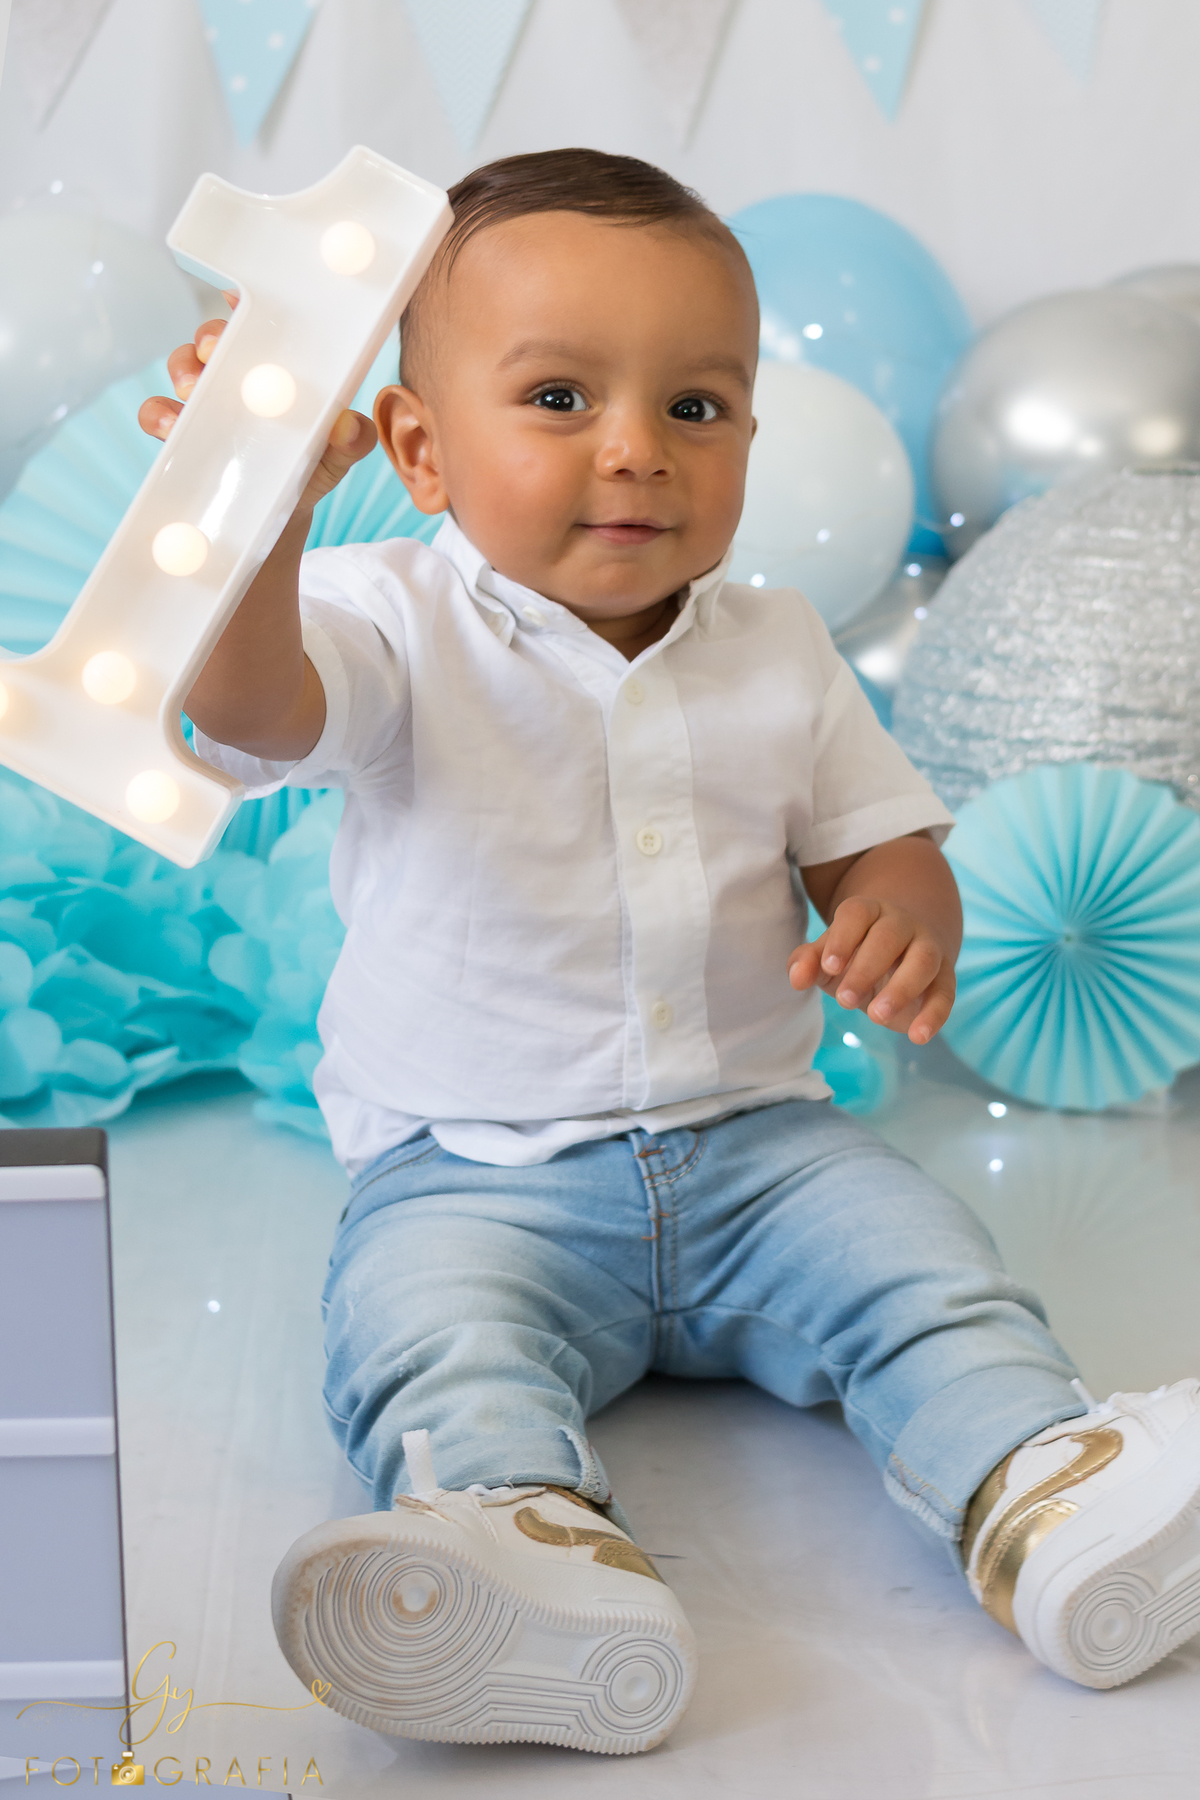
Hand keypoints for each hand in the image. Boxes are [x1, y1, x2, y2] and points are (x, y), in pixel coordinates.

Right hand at [136, 294, 376, 514]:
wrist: (282, 514)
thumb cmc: (312, 468)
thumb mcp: (338, 454)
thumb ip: (351, 439)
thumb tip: (346, 425)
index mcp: (275, 367)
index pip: (259, 321)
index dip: (246, 301)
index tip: (239, 295)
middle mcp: (236, 374)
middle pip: (215, 336)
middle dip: (210, 335)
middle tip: (214, 349)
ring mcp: (205, 402)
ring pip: (183, 365)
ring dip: (183, 370)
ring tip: (192, 391)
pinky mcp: (180, 433)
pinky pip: (157, 412)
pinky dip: (158, 414)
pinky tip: (171, 427)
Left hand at [787, 896, 955, 1045]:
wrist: (901, 954)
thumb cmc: (855, 955)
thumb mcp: (828, 958)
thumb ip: (808, 962)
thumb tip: (796, 978)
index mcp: (868, 912)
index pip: (857, 913)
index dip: (843, 938)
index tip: (829, 967)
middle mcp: (901, 924)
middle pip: (890, 935)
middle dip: (867, 968)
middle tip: (845, 1000)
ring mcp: (927, 948)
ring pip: (923, 960)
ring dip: (902, 988)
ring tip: (877, 1017)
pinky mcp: (944, 978)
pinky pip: (946, 992)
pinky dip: (935, 1015)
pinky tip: (917, 1037)